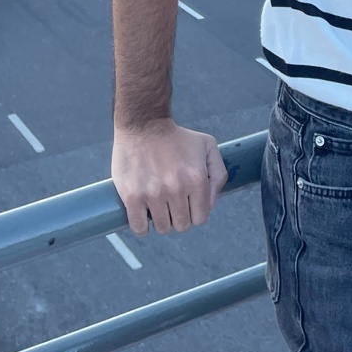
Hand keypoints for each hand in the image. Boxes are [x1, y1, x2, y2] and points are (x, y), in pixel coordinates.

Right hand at [111, 119, 228, 236]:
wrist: (143, 123)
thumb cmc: (177, 137)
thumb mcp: (207, 146)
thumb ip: (218, 175)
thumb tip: (211, 205)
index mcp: (197, 179)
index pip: (201, 218)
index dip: (194, 212)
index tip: (186, 202)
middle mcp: (176, 189)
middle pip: (181, 225)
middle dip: (178, 216)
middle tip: (170, 201)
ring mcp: (153, 194)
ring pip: (162, 228)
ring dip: (160, 220)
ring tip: (157, 203)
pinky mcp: (132, 196)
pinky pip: (139, 227)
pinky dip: (142, 226)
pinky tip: (142, 214)